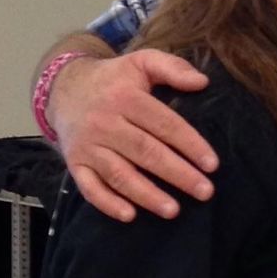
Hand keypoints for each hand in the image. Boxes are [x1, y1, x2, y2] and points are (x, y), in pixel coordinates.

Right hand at [49, 50, 216, 221]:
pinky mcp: (75, 163)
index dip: (189, 144)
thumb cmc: (114, 80)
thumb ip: (172, 67)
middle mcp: (105, 123)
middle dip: (177, 174)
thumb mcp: (141, 61)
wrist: (64, 89)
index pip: (163, 123)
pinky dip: (107, 204)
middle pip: (145, 152)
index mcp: (126, 97)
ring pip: (119, 174)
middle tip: (204, 192)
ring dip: (146, 195)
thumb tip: (203, 82)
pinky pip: (89, 188)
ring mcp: (88, 146)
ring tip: (174, 210)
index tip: (212, 164)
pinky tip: (130, 215)